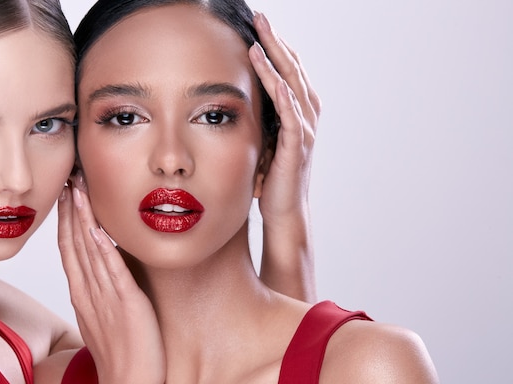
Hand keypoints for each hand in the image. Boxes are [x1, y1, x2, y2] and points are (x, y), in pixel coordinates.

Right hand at [57, 173, 164, 383]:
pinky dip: (102, 246)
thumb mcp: (104, 318)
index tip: (66, 196)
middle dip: (69, 210)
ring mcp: (105, 296)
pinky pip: (111, 269)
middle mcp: (89, 292)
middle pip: (73, 244)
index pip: (70, 250)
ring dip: (82, 218)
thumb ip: (100, 293)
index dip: (67, 221)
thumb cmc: (121, 355)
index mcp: (83, 295)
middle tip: (67, 180)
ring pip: (88, 250)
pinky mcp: (126, 302)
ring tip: (77, 190)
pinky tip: (96, 226)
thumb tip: (102, 273)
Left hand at [248, 12, 320, 300]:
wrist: (284, 213)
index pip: (286, 73)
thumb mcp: (261, 144)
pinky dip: (282, 93)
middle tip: (261, 18)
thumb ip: (255, 123)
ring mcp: (302, 132)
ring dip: (279, 59)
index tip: (257, 28)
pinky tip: (271, 74)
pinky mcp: (295, 148)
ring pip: (294, 86)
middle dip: (277, 43)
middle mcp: (303, 118)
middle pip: (293, 71)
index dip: (275, 49)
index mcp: (294, 115)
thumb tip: (230, 107)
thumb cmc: (270, 181)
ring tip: (263, 35)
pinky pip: (290, 115)